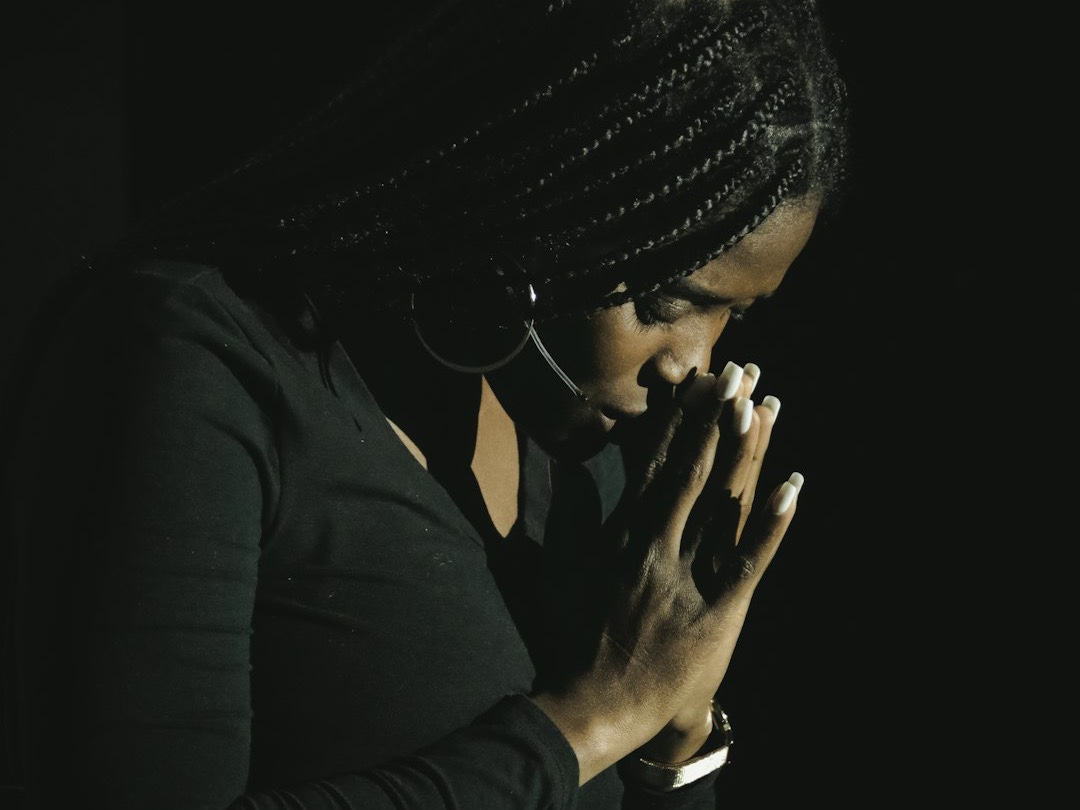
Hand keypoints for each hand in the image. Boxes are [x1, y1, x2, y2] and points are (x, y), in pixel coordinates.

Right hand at [531, 361, 803, 781]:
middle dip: (719, 416)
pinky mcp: (718, 609)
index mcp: (622, 531)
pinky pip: (752, 558)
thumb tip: (564, 464)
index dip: (682, 417)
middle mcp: (657, 543)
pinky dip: (774, 522)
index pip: (656, 461)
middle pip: (694, 468)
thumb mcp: (563, 565)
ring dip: (747, 451)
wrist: (597, 703)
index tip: (699, 379)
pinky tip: (794, 486)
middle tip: (741, 372)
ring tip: (766, 405)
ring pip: (724, 501)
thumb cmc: (576, 636)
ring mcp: (689, 574)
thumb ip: (569, 511)